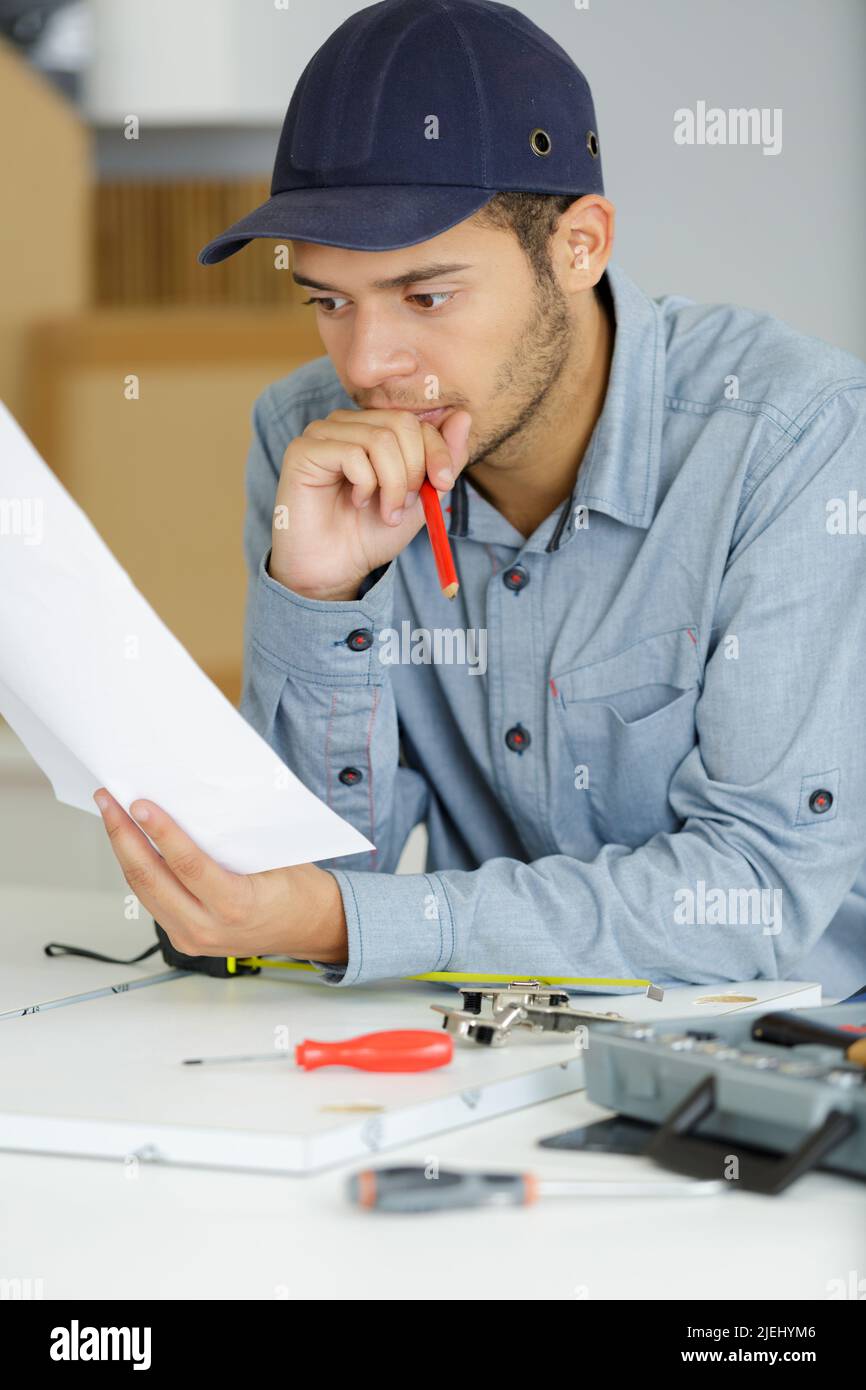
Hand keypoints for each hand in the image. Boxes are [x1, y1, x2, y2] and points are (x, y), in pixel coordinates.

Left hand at [93, 788, 347, 963]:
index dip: (160, 831)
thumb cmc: (297, 889)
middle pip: (151, 878)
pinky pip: (152, 900)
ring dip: (123, 850)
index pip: (187, 864)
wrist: (311, 928)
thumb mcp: (273, 857)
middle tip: (109, 801)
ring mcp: (191, 937)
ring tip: (111, 815)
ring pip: (143, 890)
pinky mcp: (183, 939)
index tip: (139, 804)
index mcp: (236, 906)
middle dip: (123, 835)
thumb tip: (191, 803)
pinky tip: (131, 845)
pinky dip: (138, 870)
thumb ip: (231, 840)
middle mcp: (207, 927)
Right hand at [270, 407, 471, 599]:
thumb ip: (444, 459)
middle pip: (401, 424)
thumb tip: (464, 417)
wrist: (337, 568)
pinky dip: (365, 485)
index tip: (443, 485)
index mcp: (372, 428)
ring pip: (379, 440)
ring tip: (385, 511)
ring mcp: (322, 433)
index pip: (415, 420)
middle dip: (413, 471)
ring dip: (392, 484)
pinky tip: (356, 503)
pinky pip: (352, 454)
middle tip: (404, 505)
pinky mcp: (303, 450)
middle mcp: (346, 423)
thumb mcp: (421, 496)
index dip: (437, 451)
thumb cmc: (372, 532)